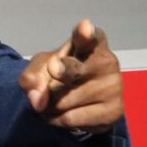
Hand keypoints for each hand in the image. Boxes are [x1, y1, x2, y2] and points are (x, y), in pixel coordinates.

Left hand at [19, 19, 123, 133]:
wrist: (78, 99)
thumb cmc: (59, 72)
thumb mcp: (39, 68)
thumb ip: (32, 77)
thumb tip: (38, 101)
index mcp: (89, 43)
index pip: (89, 37)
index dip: (85, 33)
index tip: (84, 27)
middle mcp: (107, 62)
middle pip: (75, 69)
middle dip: (62, 70)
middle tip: (54, 69)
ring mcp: (114, 87)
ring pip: (65, 100)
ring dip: (49, 105)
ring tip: (51, 100)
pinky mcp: (114, 111)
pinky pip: (72, 119)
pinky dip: (57, 119)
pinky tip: (59, 113)